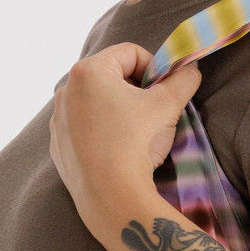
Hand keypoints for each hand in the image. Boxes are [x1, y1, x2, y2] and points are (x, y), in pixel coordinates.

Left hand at [49, 41, 201, 233]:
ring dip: (118, 111)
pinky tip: (116, 151)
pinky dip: (101, 133)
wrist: (111, 197)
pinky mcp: (58, 145)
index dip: (154, 69)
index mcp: (89, 71)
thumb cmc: (136, 143)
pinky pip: (84, 128)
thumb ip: (182, 81)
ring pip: (96, 103)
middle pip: (111, 77)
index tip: (162, 92)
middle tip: (151, 114)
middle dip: (135, 91)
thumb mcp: (167, 106)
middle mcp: (66, 90)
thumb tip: (191, 69)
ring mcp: (59, 119)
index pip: (130, 53)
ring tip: (133, 135)